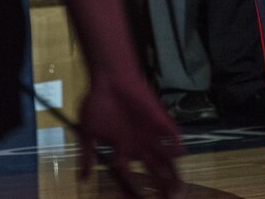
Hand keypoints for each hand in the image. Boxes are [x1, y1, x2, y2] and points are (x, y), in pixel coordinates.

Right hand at [78, 73, 183, 195]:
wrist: (109, 78)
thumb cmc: (97, 102)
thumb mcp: (86, 131)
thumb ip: (86, 154)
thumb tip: (83, 177)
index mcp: (121, 146)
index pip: (128, 174)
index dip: (131, 190)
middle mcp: (138, 142)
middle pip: (152, 169)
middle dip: (160, 186)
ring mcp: (149, 131)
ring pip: (164, 156)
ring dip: (171, 171)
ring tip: (178, 189)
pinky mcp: (157, 117)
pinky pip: (170, 131)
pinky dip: (175, 142)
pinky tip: (181, 153)